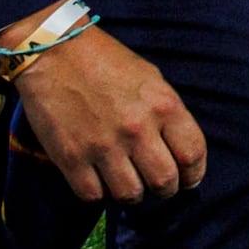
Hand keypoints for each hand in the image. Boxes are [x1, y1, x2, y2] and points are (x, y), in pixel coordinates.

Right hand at [8, 20, 203, 202]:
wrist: (54, 52)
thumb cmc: (107, 62)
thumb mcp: (151, 79)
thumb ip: (167, 114)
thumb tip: (178, 150)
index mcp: (163, 105)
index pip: (193, 154)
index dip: (194, 174)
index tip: (188, 180)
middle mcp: (137, 129)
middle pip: (165, 182)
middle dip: (166, 190)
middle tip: (159, 187)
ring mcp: (102, 146)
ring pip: (130, 195)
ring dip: (133, 195)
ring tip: (129, 184)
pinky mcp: (70, 158)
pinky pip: (93, 196)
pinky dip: (99, 194)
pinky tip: (99, 180)